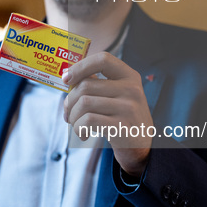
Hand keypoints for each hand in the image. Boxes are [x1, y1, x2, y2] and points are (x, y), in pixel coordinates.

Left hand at [63, 52, 152, 176]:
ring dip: (73, 117)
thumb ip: (96, 84)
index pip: (103, 59)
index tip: (66, 79)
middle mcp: (131, 89)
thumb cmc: (121, 118)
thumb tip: (68, 78)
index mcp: (129, 76)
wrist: (140, 147)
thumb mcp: (116, 96)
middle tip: (68, 113)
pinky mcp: (122, 126)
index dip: (80, 66)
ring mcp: (129, 107)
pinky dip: (79, 128)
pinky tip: (83, 133)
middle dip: (70, 101)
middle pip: (86, 85)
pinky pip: (88, 120)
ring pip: (84, 103)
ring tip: (77, 125)